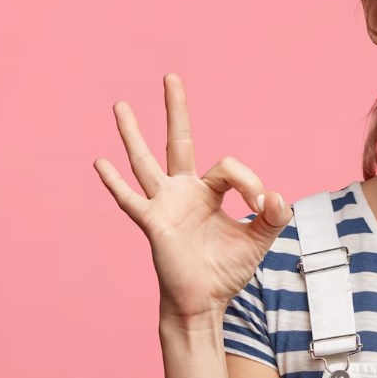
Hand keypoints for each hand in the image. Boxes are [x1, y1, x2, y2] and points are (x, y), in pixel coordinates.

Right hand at [93, 73, 292, 320]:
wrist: (206, 301)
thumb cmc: (227, 269)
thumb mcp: (259, 239)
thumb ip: (274, 216)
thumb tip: (276, 197)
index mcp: (209, 191)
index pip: (228, 166)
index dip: (249, 181)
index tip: (262, 206)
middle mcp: (183, 191)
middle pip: (178, 141)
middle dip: (176, 109)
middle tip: (171, 76)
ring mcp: (164, 205)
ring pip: (146, 162)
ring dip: (133, 134)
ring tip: (121, 105)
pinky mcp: (153, 223)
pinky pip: (130, 200)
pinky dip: (115, 182)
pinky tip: (100, 162)